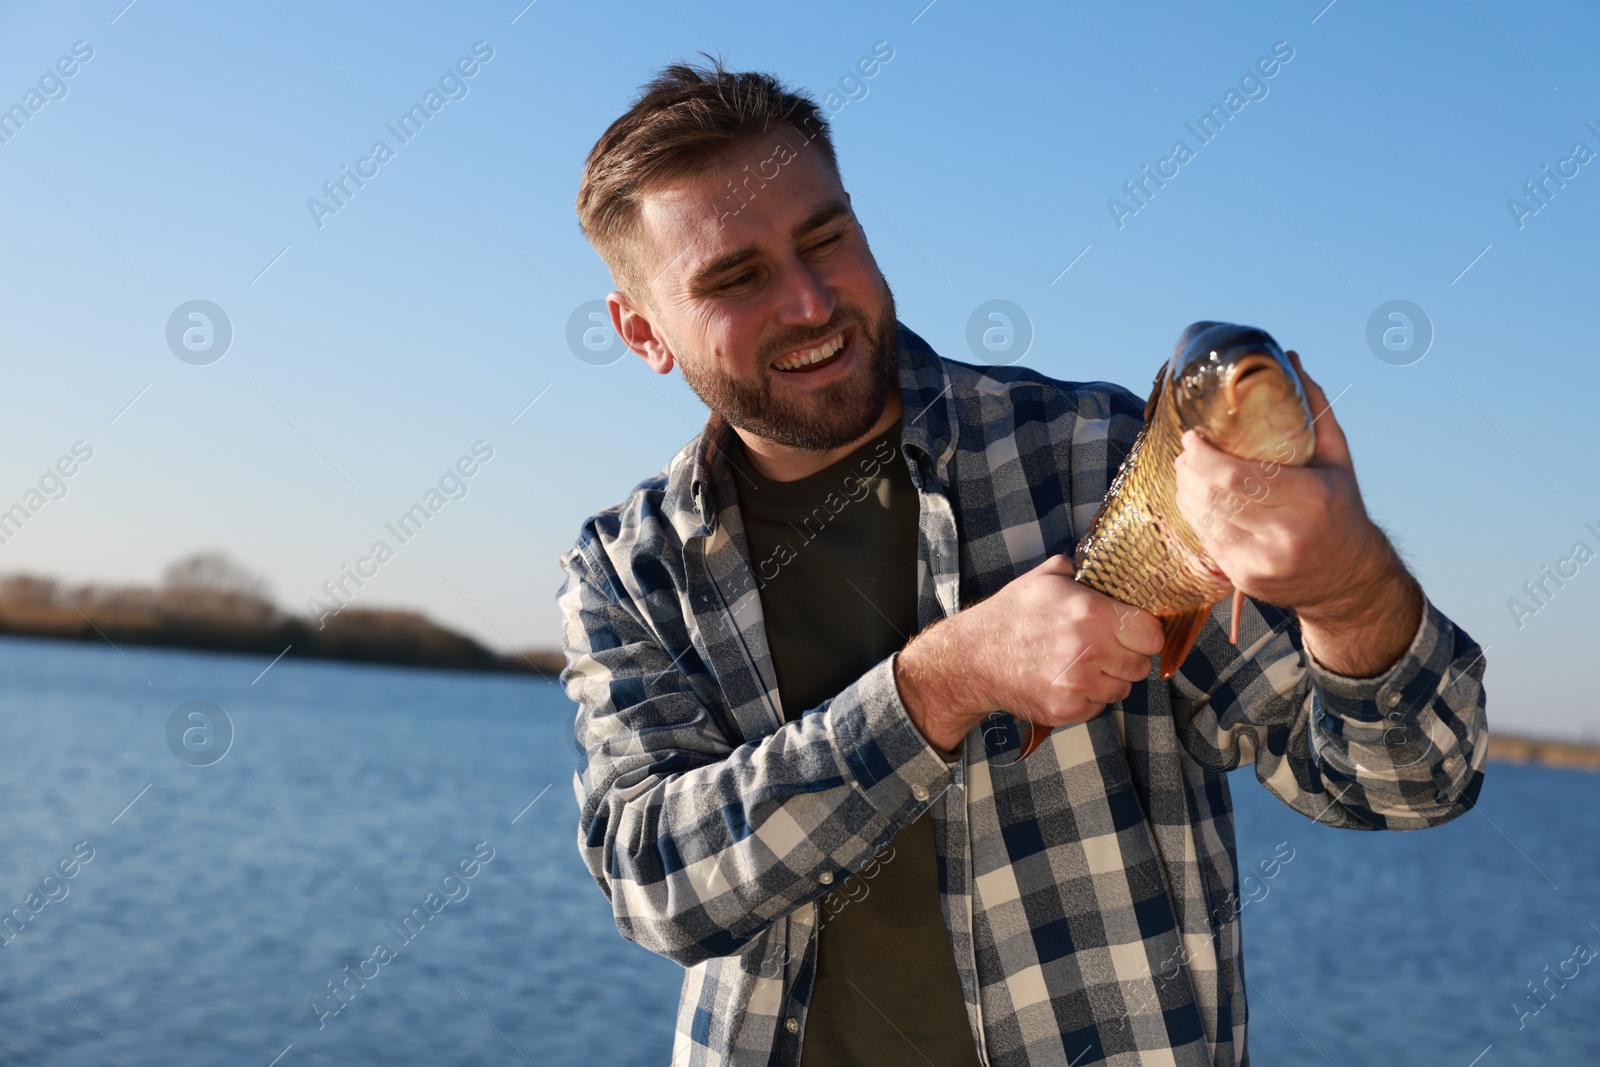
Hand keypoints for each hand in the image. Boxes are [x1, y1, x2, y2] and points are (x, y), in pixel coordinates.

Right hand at [893, 555, 1162, 752]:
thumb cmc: (1012, 615)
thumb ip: (1084, 572)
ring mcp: (1077, 684)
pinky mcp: (1066, 710)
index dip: (1144, 633)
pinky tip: (1067, 680)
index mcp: (1090, 612)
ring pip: (1122, 689)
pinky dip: (1089, 698)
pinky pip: (1099, 707)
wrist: (974, 657)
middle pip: (1141, 665)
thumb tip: (1111, 568)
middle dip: (1127, 657)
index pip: (1152, 634)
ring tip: (1082, 664)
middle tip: (1105, 648)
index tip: (1134, 632)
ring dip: (1109, 679)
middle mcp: (1088, 650)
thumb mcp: (1046, 579)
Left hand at [1171, 351, 1420, 674]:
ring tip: (1186, 474)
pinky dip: (1197, 518)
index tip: (1192, 437)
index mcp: (1308, 499)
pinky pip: (1208, 543)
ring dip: (1187, 494)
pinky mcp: (1247, 580)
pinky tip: (1196, 501)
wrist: (1351, 579)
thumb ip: (1313, 408)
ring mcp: (1262, 562)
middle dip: (1189, 472)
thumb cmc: (1341, 507)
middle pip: (1214, 498)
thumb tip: (1290, 357)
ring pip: (1205, 522)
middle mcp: (1284, 534)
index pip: (1235, 477)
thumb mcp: (1336, 457)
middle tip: (1185, 454)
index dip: (1202, 457)